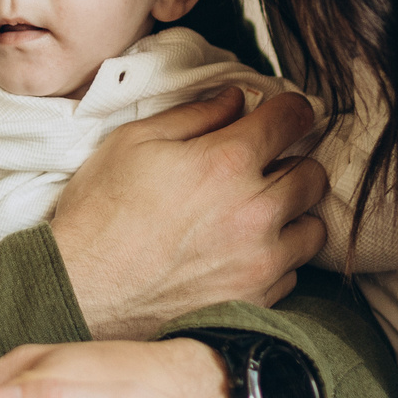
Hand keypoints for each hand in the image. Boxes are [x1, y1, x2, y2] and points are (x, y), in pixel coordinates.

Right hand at [48, 89, 325, 339]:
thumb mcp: (135, 142)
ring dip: (293, 215)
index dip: (290, 109)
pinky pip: (293, 271)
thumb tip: (235, 100)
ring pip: (314, 227)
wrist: (82, 291)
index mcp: (227, 162)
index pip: (292, 118)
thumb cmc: (100, 213)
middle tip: (265, 168)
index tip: (283, 114)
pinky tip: (244, 252)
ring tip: (260, 214)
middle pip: (313, 173)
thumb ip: (194, 115)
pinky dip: (278, 258)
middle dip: (293, 162)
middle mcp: (255, 210)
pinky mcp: (255, 298)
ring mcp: (260, 259)